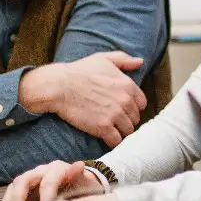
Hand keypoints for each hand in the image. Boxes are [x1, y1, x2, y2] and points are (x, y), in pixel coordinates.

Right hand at [0, 160, 102, 200]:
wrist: (81, 187)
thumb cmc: (83, 188)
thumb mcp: (86, 184)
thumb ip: (78, 181)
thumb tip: (76, 168)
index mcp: (58, 169)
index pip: (49, 182)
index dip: (45, 198)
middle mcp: (42, 170)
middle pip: (25, 179)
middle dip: (19, 198)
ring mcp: (32, 177)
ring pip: (16, 185)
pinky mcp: (24, 187)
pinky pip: (11, 192)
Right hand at [19, 51, 146, 146]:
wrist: (59, 86)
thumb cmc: (79, 71)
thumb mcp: (104, 59)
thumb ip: (124, 60)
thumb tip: (140, 62)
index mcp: (127, 85)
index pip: (141, 103)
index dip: (133, 107)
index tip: (124, 109)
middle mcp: (125, 100)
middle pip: (135, 118)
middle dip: (127, 120)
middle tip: (116, 121)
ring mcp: (114, 115)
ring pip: (128, 131)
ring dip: (121, 131)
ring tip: (112, 130)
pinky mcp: (103, 127)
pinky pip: (116, 140)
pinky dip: (113, 141)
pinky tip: (107, 138)